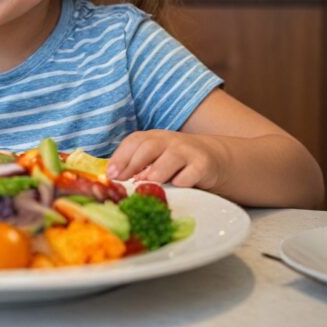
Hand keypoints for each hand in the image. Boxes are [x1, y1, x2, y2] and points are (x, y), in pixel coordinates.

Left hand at [107, 130, 223, 189]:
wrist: (215, 157)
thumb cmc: (176, 162)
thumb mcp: (156, 158)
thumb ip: (136, 165)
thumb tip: (112, 179)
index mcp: (154, 137)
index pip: (133, 141)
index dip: (120, 157)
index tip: (111, 175)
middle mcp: (169, 140)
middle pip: (149, 146)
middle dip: (133, 163)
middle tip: (123, 180)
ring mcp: (187, 151)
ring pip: (170, 158)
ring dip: (156, 172)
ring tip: (146, 184)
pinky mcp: (203, 164)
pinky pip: (189, 173)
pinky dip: (180, 182)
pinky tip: (174, 188)